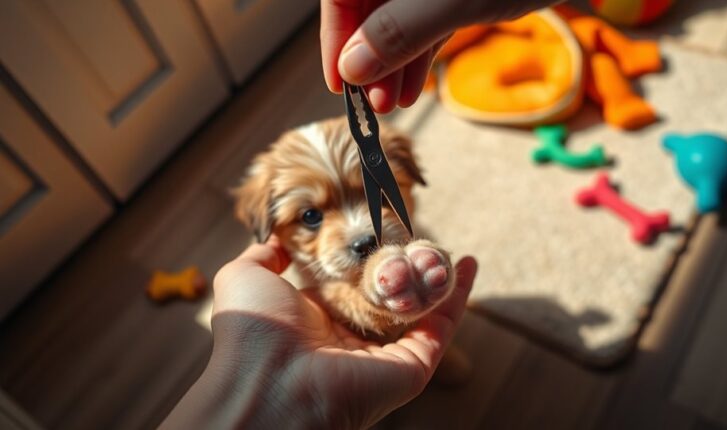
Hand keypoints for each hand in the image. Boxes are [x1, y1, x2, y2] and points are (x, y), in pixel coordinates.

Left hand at [161, 236, 477, 428]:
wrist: (271, 382)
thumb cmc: (254, 330)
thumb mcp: (245, 277)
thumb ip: (264, 255)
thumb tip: (274, 240)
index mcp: (320, 316)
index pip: (356, 279)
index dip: (371, 252)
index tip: (385, 225)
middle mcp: (355, 334)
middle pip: (393, 290)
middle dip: (407, 260)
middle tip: (415, 233)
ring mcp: (387, 350)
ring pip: (422, 304)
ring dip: (433, 271)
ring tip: (437, 245)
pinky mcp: (413, 363)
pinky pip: (443, 325)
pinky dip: (457, 295)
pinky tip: (466, 263)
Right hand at [321, 0, 560, 112]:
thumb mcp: (454, 1)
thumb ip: (400, 30)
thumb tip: (352, 68)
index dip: (335, 37)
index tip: (339, 82)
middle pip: (367, 9)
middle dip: (370, 59)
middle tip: (375, 105)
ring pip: (397, 20)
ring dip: (394, 64)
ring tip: (395, 105)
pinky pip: (425, 23)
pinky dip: (419, 55)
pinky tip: (414, 90)